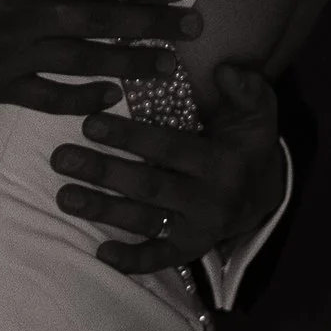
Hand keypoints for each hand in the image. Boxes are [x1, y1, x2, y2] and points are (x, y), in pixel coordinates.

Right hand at [0, 0, 199, 117]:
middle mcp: (22, 17)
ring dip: (129, 64)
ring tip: (168, 67)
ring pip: (82, 62)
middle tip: (193, 29)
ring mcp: (10, 57)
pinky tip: (109, 99)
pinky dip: (80, 100)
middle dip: (151, 25)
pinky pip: (46, 98)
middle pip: (99, 22)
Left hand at [50, 63, 283, 276]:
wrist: (268, 192)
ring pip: (146, 221)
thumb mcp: (258, 110)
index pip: (170, 148)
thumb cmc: (248, 142)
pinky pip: (161, 258)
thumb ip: (246, 88)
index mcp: (223, 162)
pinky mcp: (190, 249)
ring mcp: (199, 228)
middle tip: (63, 158)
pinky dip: (133, 261)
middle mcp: (210, 200)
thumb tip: (225, 70)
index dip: (130, 138)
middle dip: (104, 172)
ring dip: (103, 211)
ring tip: (64, 197)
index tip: (90, 124)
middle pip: (149, 187)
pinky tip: (101, 253)